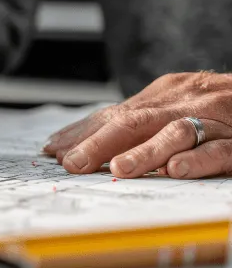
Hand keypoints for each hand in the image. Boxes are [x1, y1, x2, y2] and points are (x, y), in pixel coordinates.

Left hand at [43, 72, 231, 178]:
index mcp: (163, 96)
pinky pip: (219, 150)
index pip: (115, 114)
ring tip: (120, 169)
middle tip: (72, 163)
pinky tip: (176, 171)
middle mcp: (183, 103)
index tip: (53, 150)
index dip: (82, 132)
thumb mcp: (171, 108)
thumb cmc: (216, 109)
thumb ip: (133, 124)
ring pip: (176, 133)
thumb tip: (73, 145)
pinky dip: (197, 160)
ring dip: (146, 151)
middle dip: (99, 143)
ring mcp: (214, 120)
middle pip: (135, 120)